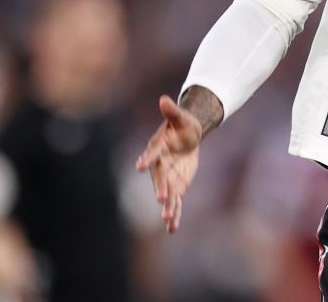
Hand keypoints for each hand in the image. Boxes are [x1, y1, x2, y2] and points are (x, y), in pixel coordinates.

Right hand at [136, 95, 202, 232]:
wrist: (187, 136)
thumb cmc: (182, 125)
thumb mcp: (181, 117)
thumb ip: (172, 111)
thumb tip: (164, 99)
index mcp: (159, 148)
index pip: (152, 153)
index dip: (147, 159)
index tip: (140, 166)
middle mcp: (160, 165)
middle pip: (160, 178)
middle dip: (161, 188)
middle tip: (161, 199)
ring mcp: (167, 177)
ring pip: (167, 193)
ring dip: (168, 206)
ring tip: (168, 219)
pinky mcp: (176, 186)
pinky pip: (175, 202)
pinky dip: (174, 214)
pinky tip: (172, 228)